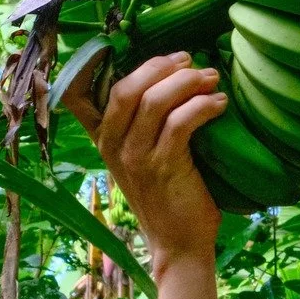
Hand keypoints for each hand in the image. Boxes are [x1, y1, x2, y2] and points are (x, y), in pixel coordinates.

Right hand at [63, 51, 227, 280]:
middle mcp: (112, 146)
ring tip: (212, 79)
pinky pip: (181, 123)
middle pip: (127, 87)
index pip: (80, 95)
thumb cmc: (168, 198)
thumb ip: (141, 126)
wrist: (179, 245)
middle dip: (161, 66)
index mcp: (103, 140)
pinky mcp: (163, 167)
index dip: (98, 64)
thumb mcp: (142, 159)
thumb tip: (167, 78)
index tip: (136, 53)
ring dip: (187, 82)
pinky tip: (219, 105)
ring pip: (154, 100)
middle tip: (191, 61)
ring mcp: (135, 158)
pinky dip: (202, 106)